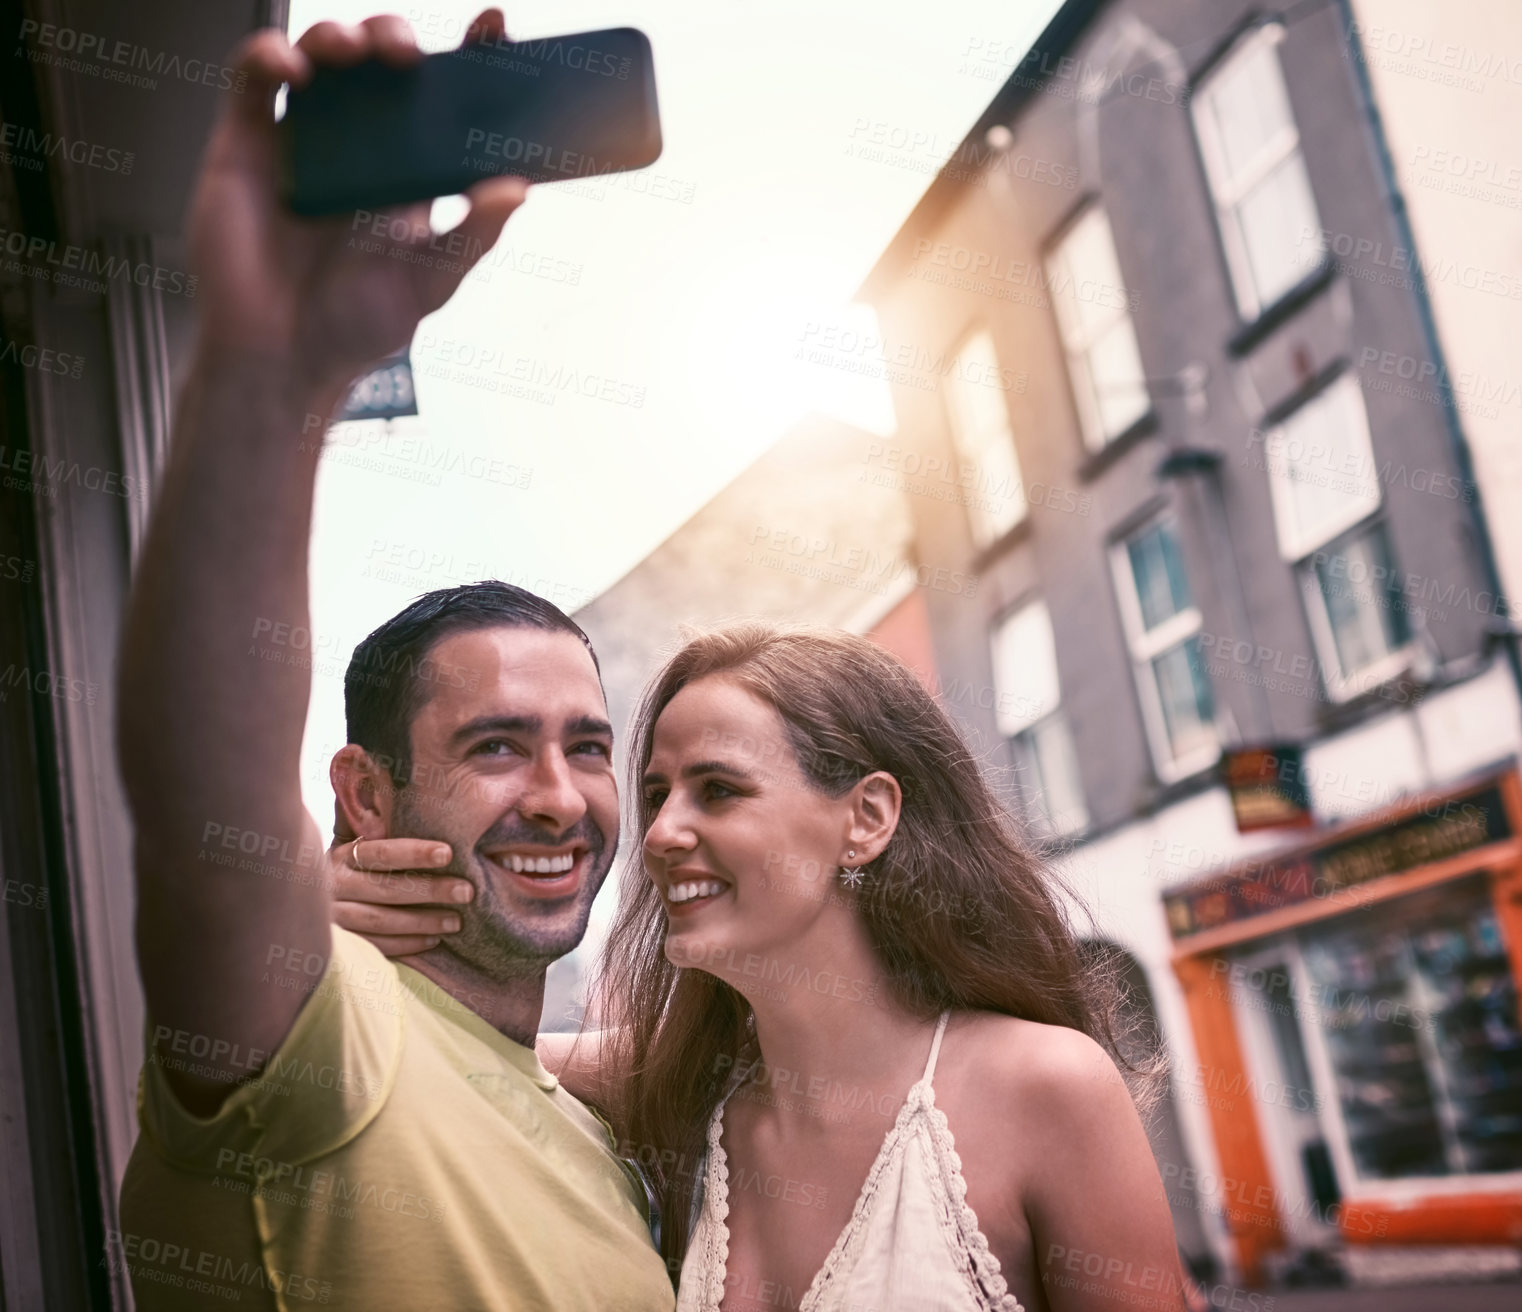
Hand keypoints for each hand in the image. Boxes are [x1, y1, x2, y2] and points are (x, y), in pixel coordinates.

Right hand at [190, 9, 529, 394]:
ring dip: (341, 37)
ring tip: (360, 52)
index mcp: (406, 173)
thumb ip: (474, 235)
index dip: (467, 57)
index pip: (442, 100)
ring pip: (321, 56)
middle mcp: (356, 148)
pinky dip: (270, 54)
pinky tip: (295, 68)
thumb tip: (516, 188)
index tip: (495, 28)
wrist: (281, 359)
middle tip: (412, 54)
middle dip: (397, 39)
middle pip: (380, 65)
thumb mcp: (431, 282)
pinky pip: (253, 76)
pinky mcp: (247, 142)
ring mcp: (302, 140)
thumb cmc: (353, 327)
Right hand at [330, 836, 472, 956]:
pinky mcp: (337, 943)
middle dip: (430, 890)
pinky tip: (433, 940)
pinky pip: (375, 946)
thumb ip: (379, 839)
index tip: (448, 853)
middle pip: (387, 888)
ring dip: (422, 922)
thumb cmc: (346, 873)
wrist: (303, 906)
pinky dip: (406, 944)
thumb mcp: (353, 851)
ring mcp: (333, 917)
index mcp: (342, 856)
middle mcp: (333, 885)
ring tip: (456, 922)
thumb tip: (425, 825)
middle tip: (466, 891)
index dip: (415, 853)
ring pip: (381, 920)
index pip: (382, 853)